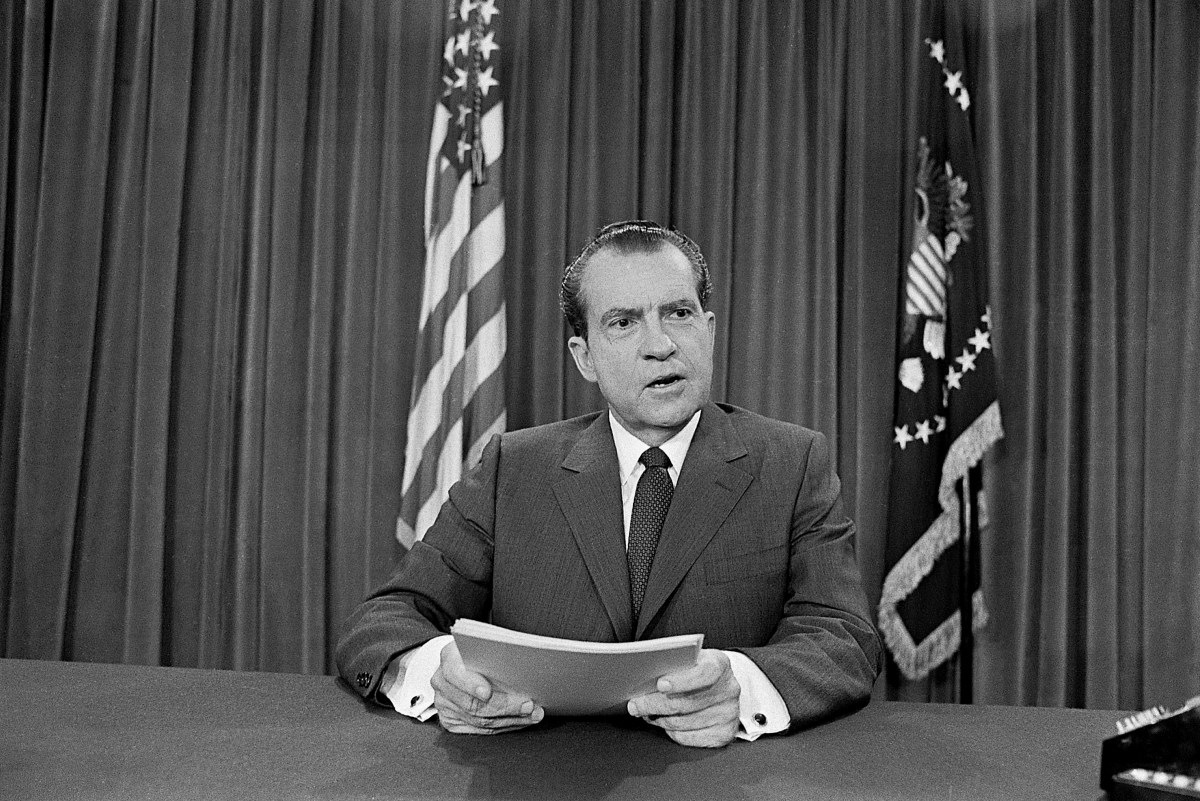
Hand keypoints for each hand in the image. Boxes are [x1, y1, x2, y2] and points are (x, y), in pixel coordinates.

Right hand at [430, 641, 544, 734]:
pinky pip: (479, 730)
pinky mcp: (451, 721)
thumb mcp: (487, 644)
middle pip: (472, 703)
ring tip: (533, 714)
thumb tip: (523, 664)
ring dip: (511, 719)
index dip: (471, 684)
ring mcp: (444, 704)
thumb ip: (497, 652)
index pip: (456, 673)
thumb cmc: (480, 652)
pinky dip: (504, 725)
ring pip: (479, 720)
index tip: (487, 693)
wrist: (463, 662)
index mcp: (448, 658)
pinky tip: (520, 720)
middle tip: (528, 705)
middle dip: (505, 706)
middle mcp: (441, 682)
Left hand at [626, 648, 740, 747]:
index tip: (660, 685)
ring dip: (659, 719)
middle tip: (635, 705)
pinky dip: (671, 732)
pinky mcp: (724, 734)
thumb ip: (673, 663)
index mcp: (719, 665)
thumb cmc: (697, 670)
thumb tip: (643, 675)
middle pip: (687, 702)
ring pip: (683, 723)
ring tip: (645, 713)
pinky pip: (688, 738)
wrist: (721, 686)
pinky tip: (663, 723)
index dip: (682, 681)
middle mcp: (728, 689)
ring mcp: (728, 713)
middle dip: (655, 704)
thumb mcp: (690, 659)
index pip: (704, 673)